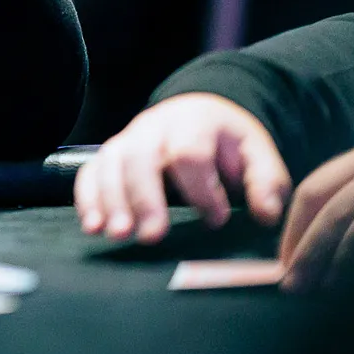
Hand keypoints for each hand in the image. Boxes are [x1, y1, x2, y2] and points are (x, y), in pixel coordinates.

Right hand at [75, 93, 291, 243]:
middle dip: (146, 198)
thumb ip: (266, 184)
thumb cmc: (229, 145)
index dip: (200, 189)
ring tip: (119, 234)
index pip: (189, 152)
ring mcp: (126, 139)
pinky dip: (87, 199)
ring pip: (110, 164)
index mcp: (194, 122)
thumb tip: (266, 216)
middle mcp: (154, 126)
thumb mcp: (258, 155)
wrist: (200, 116)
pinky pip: (89, 173)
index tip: (215, 220)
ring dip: (111, 201)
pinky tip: (92, 226)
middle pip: (141, 157)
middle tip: (153, 236)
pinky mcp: (108, 157)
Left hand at [278, 137, 353, 292]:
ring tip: (309, 288)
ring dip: (318, 252)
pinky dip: (352, 251)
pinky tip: (343, 279)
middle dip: (299, 245)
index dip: (293, 230)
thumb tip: (320, 259)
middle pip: (318, 199)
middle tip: (290, 285)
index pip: (312, 190)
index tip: (285, 265)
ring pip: (342, 211)